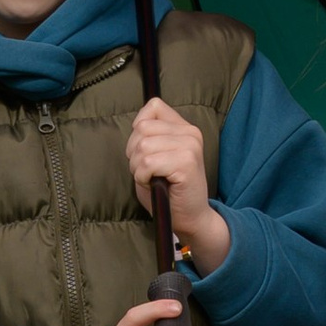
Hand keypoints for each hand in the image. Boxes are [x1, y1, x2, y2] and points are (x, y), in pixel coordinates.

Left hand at [126, 97, 228, 274]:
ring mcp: (190, 146)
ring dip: (138, 167)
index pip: (153, 106)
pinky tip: (155, 184)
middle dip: (134, 153)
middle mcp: (190, 133)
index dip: (138, 130)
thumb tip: (136, 124)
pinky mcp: (186, 163)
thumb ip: (148, 136)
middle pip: (141, 128)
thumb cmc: (168, 190)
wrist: (191, 218)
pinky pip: (147, 163)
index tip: (145, 151)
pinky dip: (142, 177)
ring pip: (142, 146)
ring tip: (152, 178)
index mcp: (184, 128)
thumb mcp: (156, 156)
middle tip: (148, 171)